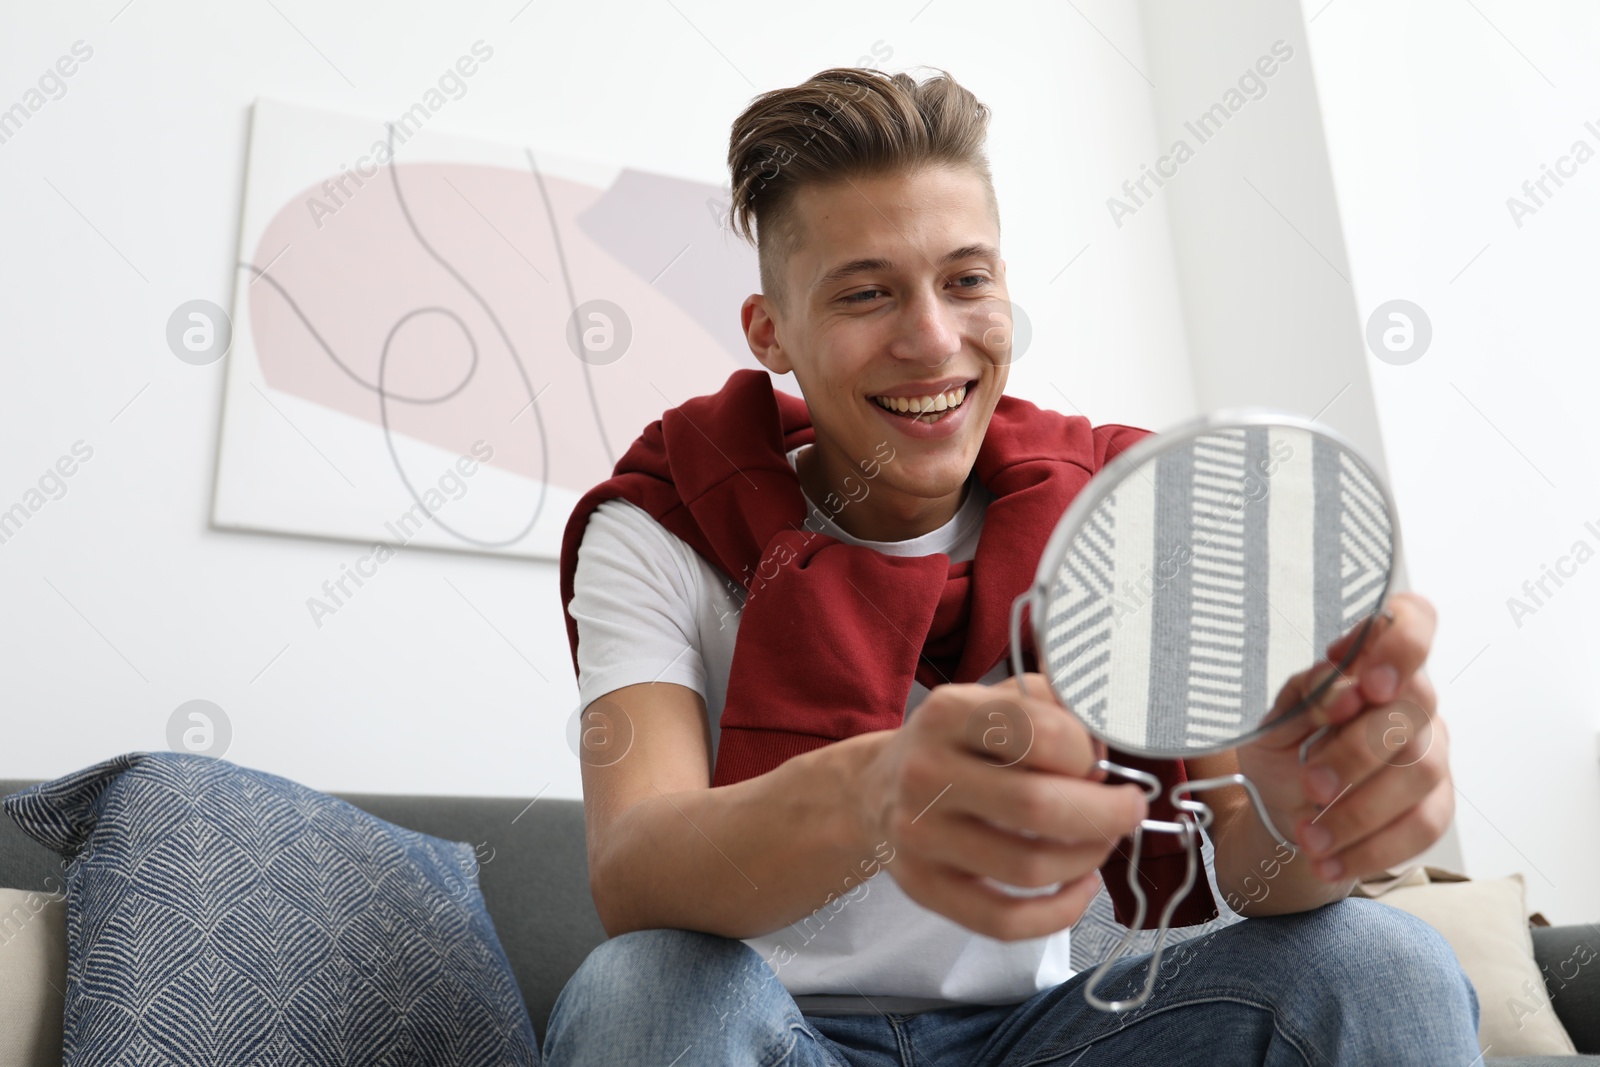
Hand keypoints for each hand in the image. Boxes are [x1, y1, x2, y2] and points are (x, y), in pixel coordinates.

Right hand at [857, 673, 1147, 940]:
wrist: (877, 787)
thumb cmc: (958, 744)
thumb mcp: (995, 700)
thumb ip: (1055, 706)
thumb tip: (1110, 742)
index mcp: (949, 713)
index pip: (1040, 733)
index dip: (1087, 752)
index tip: (1099, 761)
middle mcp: (926, 772)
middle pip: (1036, 807)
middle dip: (1105, 814)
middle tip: (1128, 809)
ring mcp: (920, 835)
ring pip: (1028, 867)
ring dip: (1087, 858)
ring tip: (1099, 841)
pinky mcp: (924, 888)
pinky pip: (1004, 921)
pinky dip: (1059, 912)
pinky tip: (1080, 886)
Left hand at [1235, 592, 1451, 883]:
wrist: (1281, 809)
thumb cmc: (1283, 748)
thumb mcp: (1273, 720)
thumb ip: (1305, 695)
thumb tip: (1340, 685)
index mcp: (1370, 662)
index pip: (1413, 620)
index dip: (1404, 643)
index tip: (1369, 682)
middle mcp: (1411, 700)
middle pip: (1412, 712)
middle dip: (1358, 752)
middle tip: (1309, 783)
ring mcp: (1431, 751)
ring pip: (1422, 773)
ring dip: (1359, 810)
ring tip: (1308, 834)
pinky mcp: (1435, 804)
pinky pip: (1422, 826)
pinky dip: (1371, 849)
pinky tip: (1329, 859)